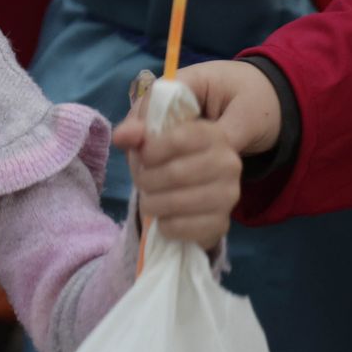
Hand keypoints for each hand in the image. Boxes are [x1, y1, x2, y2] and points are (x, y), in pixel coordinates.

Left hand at [114, 67, 263, 249]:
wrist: (191, 184)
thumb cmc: (168, 149)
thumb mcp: (152, 126)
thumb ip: (137, 123)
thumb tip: (123, 136)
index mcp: (213, 133)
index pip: (179, 139)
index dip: (151, 149)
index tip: (143, 155)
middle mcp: (228, 163)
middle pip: (175, 173)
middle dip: (146, 178)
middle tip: (142, 180)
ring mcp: (228, 195)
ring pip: (177, 202)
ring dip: (151, 202)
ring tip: (149, 197)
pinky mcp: (222, 223)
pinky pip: (183, 228)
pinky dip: (163, 224)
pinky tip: (163, 217)